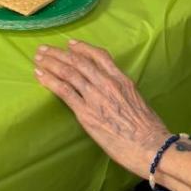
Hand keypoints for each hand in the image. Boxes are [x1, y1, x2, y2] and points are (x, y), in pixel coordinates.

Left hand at [34, 40, 170, 178]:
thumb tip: (113, 94)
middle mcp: (108, 84)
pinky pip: (65, 91)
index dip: (83, 48)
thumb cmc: (149, 130)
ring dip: (51, 63)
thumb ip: (124, 93)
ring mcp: (96, 97)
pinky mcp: (87, 113)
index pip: (100, 56)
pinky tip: (41, 75)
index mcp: (123, 80)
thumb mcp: (139, 101)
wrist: (152, 147)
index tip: (71, 44)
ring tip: (38, 58)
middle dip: (59, 53)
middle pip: (79, 61)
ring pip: (69, 73)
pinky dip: (51, 81)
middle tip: (45, 49)